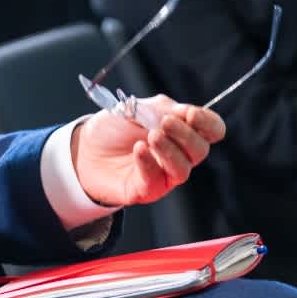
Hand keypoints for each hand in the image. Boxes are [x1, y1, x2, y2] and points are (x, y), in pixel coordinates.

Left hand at [71, 98, 225, 207]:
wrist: (84, 149)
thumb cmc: (113, 128)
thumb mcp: (137, 108)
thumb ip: (162, 109)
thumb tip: (185, 112)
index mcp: (182, 131)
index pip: (212, 130)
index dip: (207, 122)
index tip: (191, 114)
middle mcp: (179, 154)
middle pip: (200, 150)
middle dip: (185, 135)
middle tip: (165, 123)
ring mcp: (164, 174)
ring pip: (183, 169)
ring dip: (169, 150)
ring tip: (151, 136)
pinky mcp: (147, 189)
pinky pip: (155, 180)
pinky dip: (149, 162)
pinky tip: (139, 149)